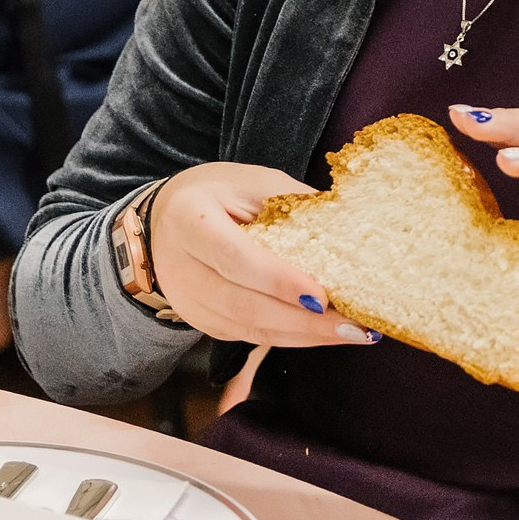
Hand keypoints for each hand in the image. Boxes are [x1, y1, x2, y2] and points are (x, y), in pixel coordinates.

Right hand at [145, 164, 380, 347]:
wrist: (164, 221)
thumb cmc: (216, 194)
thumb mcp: (252, 182)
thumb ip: (292, 204)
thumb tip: (346, 231)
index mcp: (191, 220)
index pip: (235, 258)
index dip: (279, 281)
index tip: (321, 296)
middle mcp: (181, 267)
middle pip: (244, 304)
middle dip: (303, 320)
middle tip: (354, 325)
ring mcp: (189, 301)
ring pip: (249, 329)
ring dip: (304, 335)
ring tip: (352, 333)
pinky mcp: (202, 322)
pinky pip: (249, 337)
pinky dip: (290, 337)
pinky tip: (324, 333)